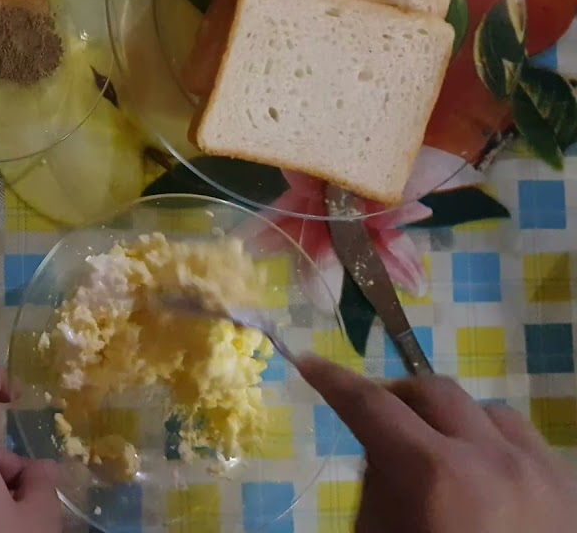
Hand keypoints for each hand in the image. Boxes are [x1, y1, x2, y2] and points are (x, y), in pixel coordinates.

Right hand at [296, 355, 576, 532]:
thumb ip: (377, 491)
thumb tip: (385, 456)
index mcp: (434, 475)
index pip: (369, 405)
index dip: (333, 381)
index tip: (308, 364)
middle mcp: (492, 459)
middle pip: (432, 391)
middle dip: (395, 398)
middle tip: (372, 418)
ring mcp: (542, 474)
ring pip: (488, 412)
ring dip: (453, 421)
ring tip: (437, 452)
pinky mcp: (573, 494)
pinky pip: (530, 445)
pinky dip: (497, 447)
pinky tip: (487, 480)